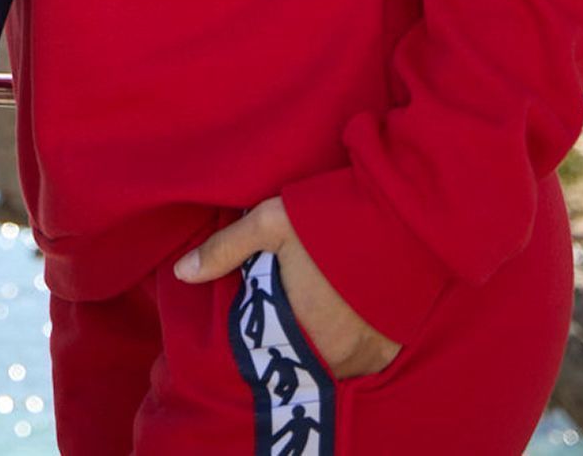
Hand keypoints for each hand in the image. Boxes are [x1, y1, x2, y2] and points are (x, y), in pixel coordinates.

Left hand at [175, 197, 400, 380]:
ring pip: (331, 366)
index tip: (261, 319)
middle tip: (293, 309)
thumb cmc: (330, 218)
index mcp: (296, 327)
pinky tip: (346, 317)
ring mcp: (364, 357)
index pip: (265, 353)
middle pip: (299, 361)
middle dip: (290, 342)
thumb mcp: (269, 224)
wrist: (401, 216)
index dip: (260, 336)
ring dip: (321, 347)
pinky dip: (352, 349)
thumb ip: (224, 250)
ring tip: (319, 311)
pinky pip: (362, 365)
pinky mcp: (390, 352)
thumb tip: (181, 273)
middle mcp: (332, 354)